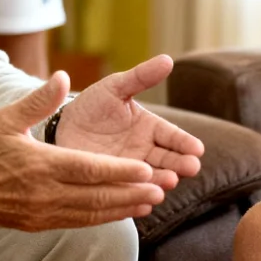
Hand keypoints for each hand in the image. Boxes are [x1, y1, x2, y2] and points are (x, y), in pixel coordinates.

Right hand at [0, 71, 165, 230]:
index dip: (120, 172)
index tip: (147, 170)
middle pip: (97, 196)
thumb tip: (62, 76)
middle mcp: (44, 193)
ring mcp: (42, 213)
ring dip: (122, 209)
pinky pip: (77, 222)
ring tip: (150, 204)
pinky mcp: (38, 224)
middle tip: (161, 190)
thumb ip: (38, 100)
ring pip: (91, 214)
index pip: (89, 170)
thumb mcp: (6, 119)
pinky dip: (102, 218)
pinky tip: (120, 213)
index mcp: (40, 165)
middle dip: (131, 194)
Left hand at [57, 55, 204, 190]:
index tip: (198, 149)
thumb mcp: (116, 87)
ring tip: (169, 182)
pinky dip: (137, 196)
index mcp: (150, 128)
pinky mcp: (113, 184)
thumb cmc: (93, 104)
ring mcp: (130, 170)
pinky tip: (145, 200)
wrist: (62, 126)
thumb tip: (168, 60)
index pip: (173, 136)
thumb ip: (141, 77)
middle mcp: (145, 151)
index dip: (185, 143)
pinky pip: (127, 192)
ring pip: (150, 178)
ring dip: (161, 181)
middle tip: (191, 168)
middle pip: (168, 160)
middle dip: (180, 164)